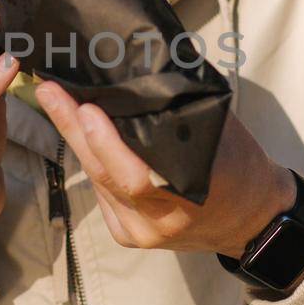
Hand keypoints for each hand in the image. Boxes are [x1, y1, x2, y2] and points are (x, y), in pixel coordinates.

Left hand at [35, 81, 301, 257]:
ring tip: (55, 100)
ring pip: (97, 183)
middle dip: (73, 129)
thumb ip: (179, 112)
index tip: (86, 107)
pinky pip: (101, 195)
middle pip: (104, 175)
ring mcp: (140, 233)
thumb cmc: (239, 164)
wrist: (253, 219)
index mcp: (189, 196)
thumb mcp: (219, 133)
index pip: (136, 175)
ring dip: (75, 141)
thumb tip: (142, 68)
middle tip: (50, 91)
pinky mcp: (128, 236)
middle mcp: (160, 220)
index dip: (106, 144)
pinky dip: (90, 162)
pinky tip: (75, 132)